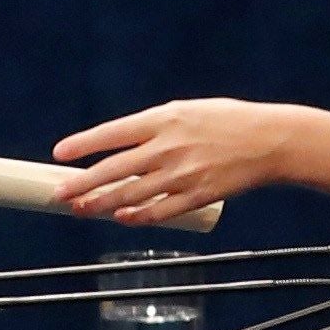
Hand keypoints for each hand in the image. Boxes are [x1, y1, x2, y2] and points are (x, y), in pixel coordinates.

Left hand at [51, 98, 300, 227]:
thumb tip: (119, 149)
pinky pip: (160, 211)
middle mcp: (169, 146)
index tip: (60, 154)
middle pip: (115, 169)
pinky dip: (138, 217)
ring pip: (131, 195)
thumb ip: (154, 128)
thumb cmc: (227, 122)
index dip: (84, 144)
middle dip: (82, 184)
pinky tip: (122, 219)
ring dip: (102, 204)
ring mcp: (182, 174)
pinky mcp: (198, 196)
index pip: (114, 133)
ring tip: (81, 210)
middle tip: (59, 195)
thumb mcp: (188, 111)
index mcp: (165, 118)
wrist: (270, 141)